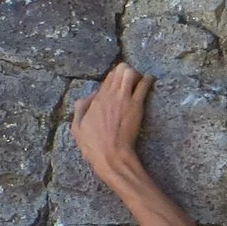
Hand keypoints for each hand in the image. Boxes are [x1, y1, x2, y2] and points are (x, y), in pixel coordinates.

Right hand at [69, 63, 150, 180]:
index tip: (119, 83)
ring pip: (130, 72)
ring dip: (136, 74)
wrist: (111, 155)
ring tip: (140, 80)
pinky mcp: (136, 106)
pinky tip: (150, 79)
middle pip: (119, 70)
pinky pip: (144, 85)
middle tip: (131, 80)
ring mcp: (124, 99)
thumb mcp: (77, 128)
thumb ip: (80, 109)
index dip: (115, 77)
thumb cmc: (94, 146)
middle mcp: (110, 95)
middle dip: (126, 71)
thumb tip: (89, 96)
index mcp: (97, 99)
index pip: (108, 77)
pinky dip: (148, 79)